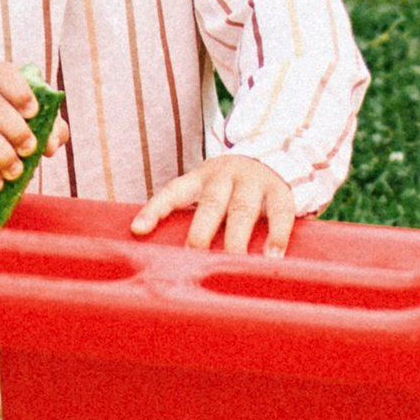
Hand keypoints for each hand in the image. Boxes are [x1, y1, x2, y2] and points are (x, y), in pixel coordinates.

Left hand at [131, 152, 296, 254]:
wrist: (274, 156)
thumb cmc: (231, 189)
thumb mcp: (207, 193)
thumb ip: (190, 217)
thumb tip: (160, 253)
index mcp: (200, 179)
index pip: (172, 192)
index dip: (154, 209)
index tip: (139, 229)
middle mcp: (225, 177)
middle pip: (211, 204)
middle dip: (201, 231)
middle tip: (194, 256)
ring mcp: (253, 182)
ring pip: (242, 210)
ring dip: (237, 239)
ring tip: (234, 263)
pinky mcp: (280, 191)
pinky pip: (280, 213)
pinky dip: (277, 235)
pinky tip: (272, 256)